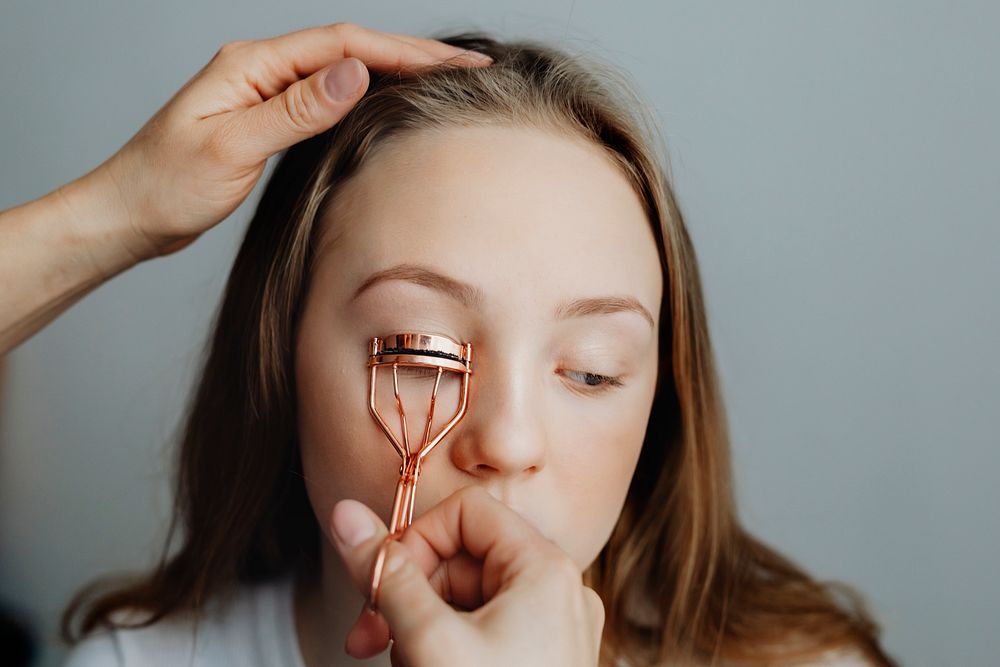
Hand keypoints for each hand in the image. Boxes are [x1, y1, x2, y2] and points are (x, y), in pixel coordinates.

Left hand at [94, 23, 490, 259]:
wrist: (129, 214)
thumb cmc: (166, 185)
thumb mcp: (233, 146)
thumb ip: (297, 109)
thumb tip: (356, 73)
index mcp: (253, 64)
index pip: (344, 44)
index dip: (406, 51)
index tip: (457, 63)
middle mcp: (262, 68)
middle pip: (351, 49)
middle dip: (413, 56)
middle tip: (471, 68)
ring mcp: (266, 92)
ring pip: (344, 71)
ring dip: (395, 72)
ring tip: (446, 81)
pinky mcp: (268, 118)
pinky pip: (329, 98)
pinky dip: (369, 97)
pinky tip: (392, 107)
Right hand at [330, 486, 604, 666]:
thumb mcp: (429, 639)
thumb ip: (387, 574)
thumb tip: (346, 515)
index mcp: (544, 569)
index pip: (467, 513)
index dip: (415, 539)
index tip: (380, 582)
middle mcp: (556, 592)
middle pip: (463, 559)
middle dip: (408, 594)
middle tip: (367, 636)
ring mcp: (551, 630)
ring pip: (466, 601)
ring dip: (419, 626)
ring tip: (400, 664)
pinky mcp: (538, 660)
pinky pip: (482, 633)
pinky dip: (443, 649)